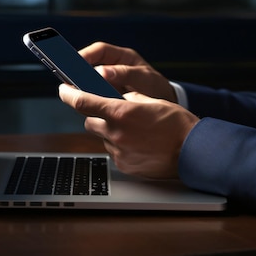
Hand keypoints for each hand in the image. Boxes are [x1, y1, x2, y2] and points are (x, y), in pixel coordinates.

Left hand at [59, 84, 198, 178]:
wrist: (192, 151)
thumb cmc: (176, 124)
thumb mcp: (151, 100)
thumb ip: (128, 98)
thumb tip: (115, 97)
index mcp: (121, 112)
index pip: (82, 101)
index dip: (68, 94)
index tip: (63, 89)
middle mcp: (116, 133)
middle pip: (90, 121)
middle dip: (97, 115)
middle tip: (114, 113)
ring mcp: (119, 152)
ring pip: (103, 137)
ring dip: (111, 131)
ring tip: (135, 131)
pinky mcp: (124, 165)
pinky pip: (114, 152)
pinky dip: (121, 146)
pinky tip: (139, 144)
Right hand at [79, 42, 176, 102]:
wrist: (166, 104)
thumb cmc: (157, 87)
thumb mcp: (144, 78)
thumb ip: (126, 74)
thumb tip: (103, 72)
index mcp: (122, 57)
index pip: (100, 50)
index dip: (86, 54)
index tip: (75, 62)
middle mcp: (113, 68)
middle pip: (89, 66)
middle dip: (77, 72)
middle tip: (68, 81)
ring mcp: (109, 83)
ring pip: (90, 82)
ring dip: (82, 88)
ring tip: (75, 95)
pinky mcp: (108, 96)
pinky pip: (95, 95)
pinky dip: (91, 100)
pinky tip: (88, 107)